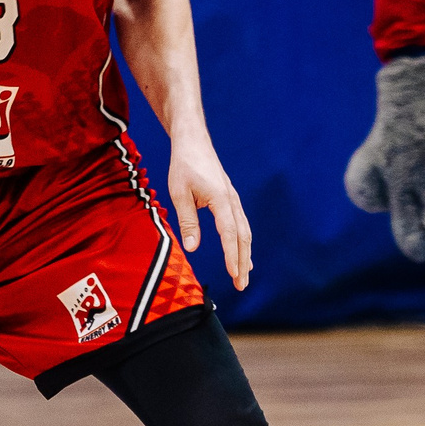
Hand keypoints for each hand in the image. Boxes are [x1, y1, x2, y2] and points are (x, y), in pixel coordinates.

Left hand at [168, 133, 252, 290]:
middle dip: (243, 262)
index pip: (230, 233)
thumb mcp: (179, 193)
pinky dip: (242, 241)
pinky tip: (240, 252)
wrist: (193, 140)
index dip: (231, 256)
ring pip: (244, 231)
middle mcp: (232, 200)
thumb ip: (188, 221)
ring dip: (244, 254)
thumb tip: (193, 248)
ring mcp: (233, 199)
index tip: (233, 275)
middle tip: (241, 285)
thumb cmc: (184, 165)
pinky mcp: (230, 198)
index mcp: (221, 199)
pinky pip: (240, 223)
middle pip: (243, 236)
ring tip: (244, 275)